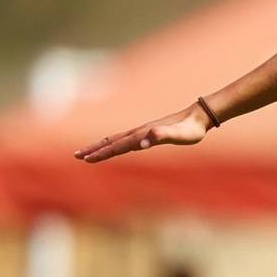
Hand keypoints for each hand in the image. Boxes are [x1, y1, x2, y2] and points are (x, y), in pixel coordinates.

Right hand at [74, 103, 212, 162]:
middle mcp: (140, 131)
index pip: (118, 146)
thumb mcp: (180, 135)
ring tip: (87, 151)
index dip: (102, 153)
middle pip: (112, 141)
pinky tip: (113, 146)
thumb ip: (163, 136)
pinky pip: (126, 139)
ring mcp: (143, 131)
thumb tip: (144, 141)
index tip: (87, 159)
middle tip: (77, 156)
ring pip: (117, 139)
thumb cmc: (191, 129)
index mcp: (143, 134)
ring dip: (101, 146)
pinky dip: (114, 143)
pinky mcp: (149, 132)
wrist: (200, 117)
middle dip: (94, 149)